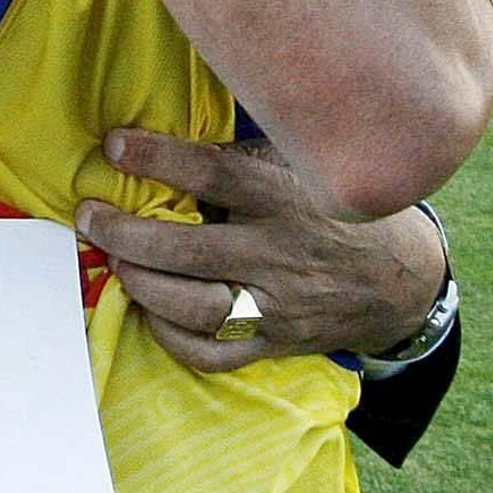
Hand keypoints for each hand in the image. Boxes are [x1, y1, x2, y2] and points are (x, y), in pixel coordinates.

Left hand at [77, 129, 446, 372]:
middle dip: (125, 234)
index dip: (159, 158)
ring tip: (116, 260)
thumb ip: (242, 159)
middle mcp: (283, 254)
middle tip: (91, 217)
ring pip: (194, 307)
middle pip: (188, 250)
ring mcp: (280, 305)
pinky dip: (170, 335)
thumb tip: (163, 139)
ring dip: (141, 284)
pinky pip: (212, 353)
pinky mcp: (277, 344)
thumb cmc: (332, 208)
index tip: (115, 145)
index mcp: (288, 198)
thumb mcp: (302, 167)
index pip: (216, 174)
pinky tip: (151, 308)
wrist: (401, 279)